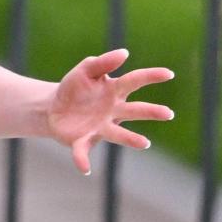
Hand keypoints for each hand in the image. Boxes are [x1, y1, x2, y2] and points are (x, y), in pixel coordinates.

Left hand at [47, 49, 174, 174]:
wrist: (52, 108)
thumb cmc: (74, 88)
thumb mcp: (85, 70)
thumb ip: (103, 62)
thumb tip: (125, 52)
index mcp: (113, 91)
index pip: (135, 81)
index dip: (151, 76)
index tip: (169, 73)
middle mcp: (112, 112)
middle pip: (134, 111)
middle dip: (150, 112)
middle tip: (168, 113)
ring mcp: (99, 128)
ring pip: (117, 134)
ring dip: (130, 138)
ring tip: (144, 142)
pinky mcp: (82, 141)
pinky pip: (84, 151)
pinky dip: (83, 159)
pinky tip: (85, 169)